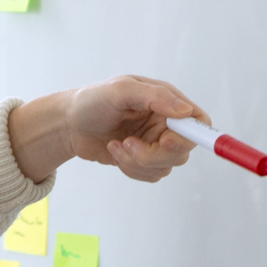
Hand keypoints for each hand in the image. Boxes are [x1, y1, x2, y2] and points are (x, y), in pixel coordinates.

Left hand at [6, 74, 203, 182]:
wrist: (68, 125)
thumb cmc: (92, 101)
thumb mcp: (121, 91)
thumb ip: (155, 97)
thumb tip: (186, 111)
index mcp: (166, 101)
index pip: (198, 121)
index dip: (190, 136)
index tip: (165, 141)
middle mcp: (165, 123)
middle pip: (183, 151)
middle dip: (154, 154)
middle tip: (128, 144)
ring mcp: (155, 143)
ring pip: (166, 166)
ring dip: (138, 162)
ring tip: (116, 146)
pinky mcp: (143, 160)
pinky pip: (151, 175)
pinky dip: (131, 169)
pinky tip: (115, 152)